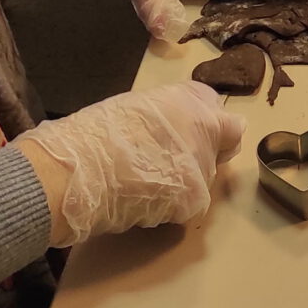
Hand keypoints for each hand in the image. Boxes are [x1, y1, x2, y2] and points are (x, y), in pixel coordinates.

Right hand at [15, 83, 242, 246]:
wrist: (80, 168)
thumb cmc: (98, 132)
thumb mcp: (139, 107)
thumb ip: (170, 116)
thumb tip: (179, 129)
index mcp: (192, 100)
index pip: (227, 120)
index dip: (211, 131)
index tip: (193, 139)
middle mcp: (207, 130)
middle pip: (219, 151)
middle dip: (201, 158)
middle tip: (165, 164)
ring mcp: (204, 166)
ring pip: (203, 180)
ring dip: (184, 184)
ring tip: (146, 183)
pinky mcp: (194, 199)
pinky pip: (188, 206)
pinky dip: (172, 207)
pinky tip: (145, 200)